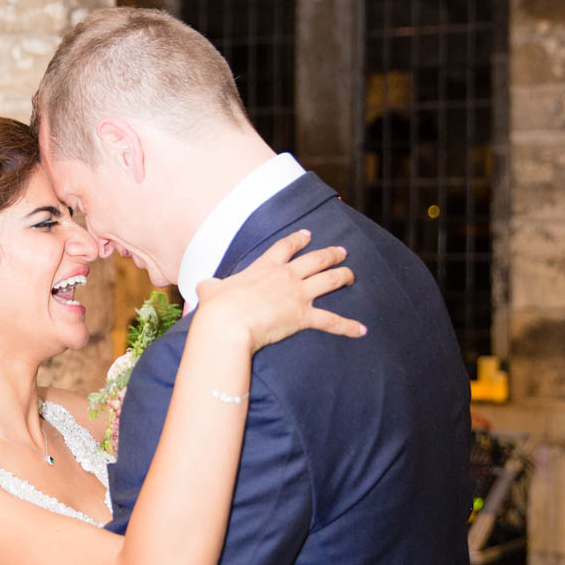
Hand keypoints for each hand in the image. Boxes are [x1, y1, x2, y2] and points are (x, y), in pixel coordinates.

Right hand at [196, 229, 365, 350]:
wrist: (229, 323)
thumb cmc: (218, 308)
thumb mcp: (209, 290)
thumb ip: (210, 285)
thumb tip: (202, 286)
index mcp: (264, 267)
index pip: (285, 247)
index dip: (298, 240)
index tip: (307, 235)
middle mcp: (286, 276)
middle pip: (315, 259)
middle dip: (331, 254)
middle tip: (341, 251)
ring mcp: (298, 295)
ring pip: (330, 280)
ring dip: (344, 276)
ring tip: (352, 275)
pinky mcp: (304, 316)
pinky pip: (332, 321)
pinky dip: (348, 326)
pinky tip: (362, 330)